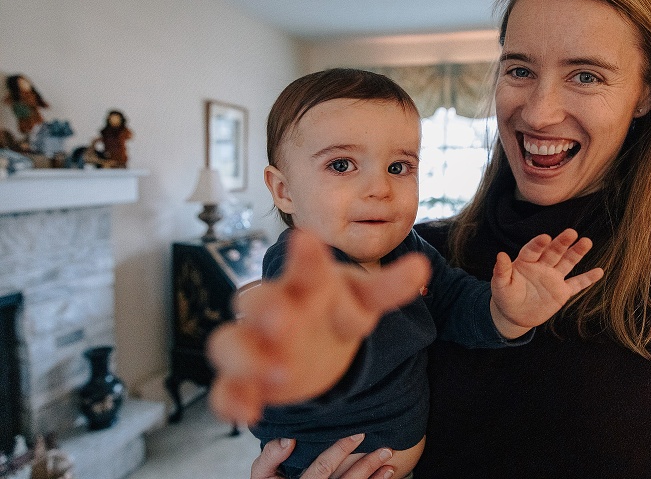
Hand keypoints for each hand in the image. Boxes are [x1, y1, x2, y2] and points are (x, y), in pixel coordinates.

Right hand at [207, 229, 430, 424]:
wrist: (317, 339)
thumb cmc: (337, 307)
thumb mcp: (364, 298)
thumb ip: (389, 287)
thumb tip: (422, 267)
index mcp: (305, 283)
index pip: (304, 266)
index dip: (306, 256)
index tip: (306, 237)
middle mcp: (273, 308)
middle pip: (257, 300)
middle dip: (266, 307)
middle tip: (282, 318)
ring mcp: (254, 342)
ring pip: (230, 343)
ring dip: (247, 356)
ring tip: (279, 372)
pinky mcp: (246, 378)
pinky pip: (226, 387)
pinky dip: (231, 400)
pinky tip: (249, 414)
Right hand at [251, 436, 394, 478]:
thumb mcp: (261, 476)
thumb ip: (271, 456)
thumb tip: (289, 439)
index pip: (323, 469)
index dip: (340, 451)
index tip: (358, 434)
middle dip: (367, 464)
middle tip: (384, 447)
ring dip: (375, 476)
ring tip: (390, 461)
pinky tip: (386, 474)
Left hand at [490, 228, 603, 337]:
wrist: (514, 315)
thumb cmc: (505, 296)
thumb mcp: (500, 285)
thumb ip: (501, 271)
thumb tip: (500, 255)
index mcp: (525, 261)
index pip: (532, 250)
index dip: (538, 244)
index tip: (545, 238)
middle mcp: (542, 266)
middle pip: (553, 252)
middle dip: (562, 243)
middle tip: (571, 232)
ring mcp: (553, 277)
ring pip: (567, 262)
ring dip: (576, 253)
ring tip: (586, 241)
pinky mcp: (562, 292)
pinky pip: (576, 284)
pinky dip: (587, 279)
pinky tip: (599, 271)